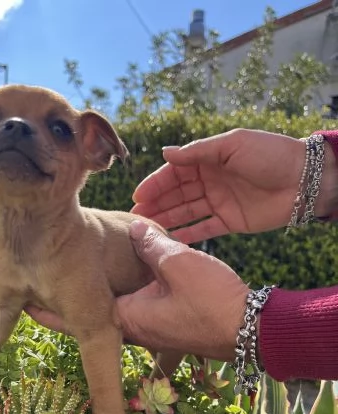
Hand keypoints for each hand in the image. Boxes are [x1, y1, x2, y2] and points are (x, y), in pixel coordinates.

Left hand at [25, 220, 249, 361]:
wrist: (251, 328)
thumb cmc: (213, 301)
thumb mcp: (178, 263)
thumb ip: (151, 244)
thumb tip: (136, 225)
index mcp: (126, 318)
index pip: (75, 317)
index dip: (47, 308)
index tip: (23, 298)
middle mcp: (133, 328)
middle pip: (90, 315)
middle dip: (65, 303)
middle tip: (39, 284)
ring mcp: (150, 329)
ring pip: (113, 311)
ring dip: (92, 299)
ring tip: (73, 279)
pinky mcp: (166, 323)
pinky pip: (134, 309)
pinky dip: (121, 296)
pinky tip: (122, 280)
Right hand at [132, 129, 337, 243]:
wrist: (305, 179)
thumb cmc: (270, 154)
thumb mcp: (231, 146)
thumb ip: (198, 152)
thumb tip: (165, 153)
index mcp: (209, 159)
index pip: (175, 172)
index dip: (156, 184)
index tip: (137, 196)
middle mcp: (211, 180)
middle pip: (177, 194)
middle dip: (156, 204)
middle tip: (135, 217)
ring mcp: (220, 202)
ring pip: (187, 212)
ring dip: (167, 219)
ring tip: (146, 230)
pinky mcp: (230, 221)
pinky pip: (204, 229)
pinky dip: (188, 234)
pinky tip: (171, 240)